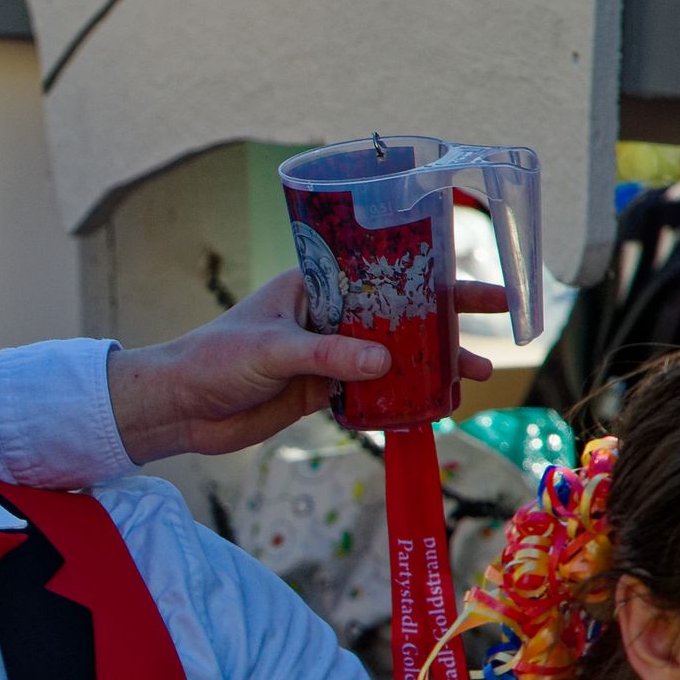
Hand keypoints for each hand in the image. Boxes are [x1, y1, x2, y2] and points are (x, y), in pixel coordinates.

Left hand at [106, 270, 508, 461]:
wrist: (179, 408)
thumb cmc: (213, 360)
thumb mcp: (271, 350)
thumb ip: (327, 353)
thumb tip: (386, 360)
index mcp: (315, 284)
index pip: (385, 271)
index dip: (433, 276)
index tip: (475, 284)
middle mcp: (328, 314)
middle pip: (401, 311)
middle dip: (448, 320)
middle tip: (499, 330)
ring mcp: (328, 352)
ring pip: (394, 353)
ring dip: (432, 363)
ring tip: (472, 378)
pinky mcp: (323, 389)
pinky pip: (375, 389)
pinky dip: (404, 394)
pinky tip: (435, 403)